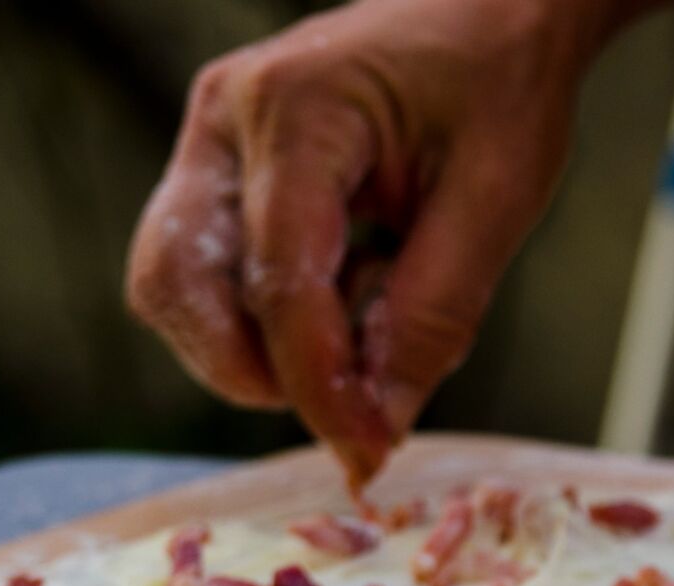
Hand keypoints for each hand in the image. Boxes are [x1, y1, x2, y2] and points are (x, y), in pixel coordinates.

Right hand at [126, 0, 639, 487]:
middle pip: (178, 284)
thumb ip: (433, 318)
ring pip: (173, 285)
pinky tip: (346, 296)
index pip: (279, 280)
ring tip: (353, 336)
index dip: (317, 386)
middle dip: (252, 370)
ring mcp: (209, 140)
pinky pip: (200, 270)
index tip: (366, 452)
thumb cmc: (500, 82)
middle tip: (345, 403)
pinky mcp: (217, 167)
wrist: (492, 10)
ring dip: (249, 348)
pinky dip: (259, 316)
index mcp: (301, 108)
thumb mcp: (495, 201)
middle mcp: (227, 118)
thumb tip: (376, 430)